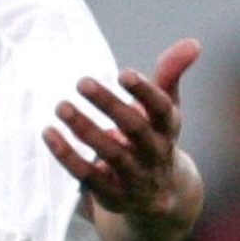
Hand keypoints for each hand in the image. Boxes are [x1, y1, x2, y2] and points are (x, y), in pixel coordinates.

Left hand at [53, 37, 206, 240]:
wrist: (158, 198)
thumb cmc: (153, 139)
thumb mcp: (164, 110)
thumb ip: (170, 76)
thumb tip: (193, 42)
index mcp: (167, 129)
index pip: (162, 109)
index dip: (145, 92)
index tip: (123, 73)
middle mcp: (155, 153)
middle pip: (136, 129)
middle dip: (110, 105)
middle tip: (82, 82)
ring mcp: (135, 177)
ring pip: (111, 154)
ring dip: (85, 129)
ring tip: (61, 105)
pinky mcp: (112, 194)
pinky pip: (87, 176)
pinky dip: (67, 155)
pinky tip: (48, 133)